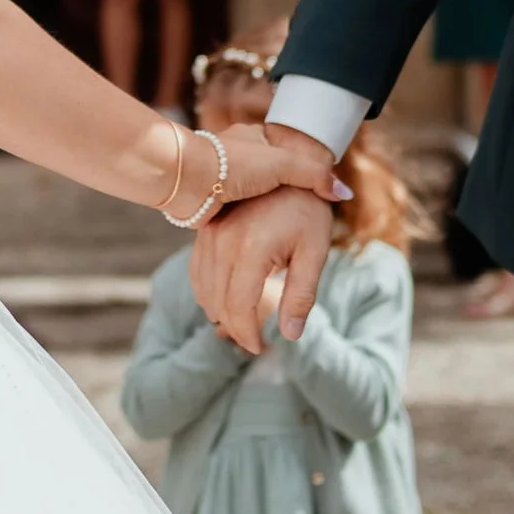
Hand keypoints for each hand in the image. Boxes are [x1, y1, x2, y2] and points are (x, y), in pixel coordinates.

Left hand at [193, 119, 340, 214]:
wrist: (187, 180)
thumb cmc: (232, 165)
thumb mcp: (283, 164)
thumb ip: (315, 176)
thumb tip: (344, 193)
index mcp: (253, 138)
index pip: (286, 153)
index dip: (302, 169)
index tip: (316, 189)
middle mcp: (237, 156)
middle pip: (269, 177)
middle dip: (283, 193)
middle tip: (303, 211)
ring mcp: (223, 180)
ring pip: (252, 198)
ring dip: (263, 210)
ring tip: (282, 227)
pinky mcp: (213, 205)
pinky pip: (237, 216)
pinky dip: (247, 224)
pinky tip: (258, 235)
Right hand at [193, 123, 340, 347]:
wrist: (290, 164)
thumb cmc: (308, 210)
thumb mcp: (315, 252)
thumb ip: (301, 295)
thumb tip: (291, 336)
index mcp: (252, 249)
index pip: (239, 308)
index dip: (248, 335)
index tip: (261, 348)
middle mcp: (223, 242)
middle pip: (219, 303)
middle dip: (235, 329)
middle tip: (255, 342)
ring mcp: (210, 235)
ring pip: (204, 289)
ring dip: (220, 313)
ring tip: (242, 326)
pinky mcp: (205, 231)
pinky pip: (198, 272)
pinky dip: (208, 293)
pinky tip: (224, 303)